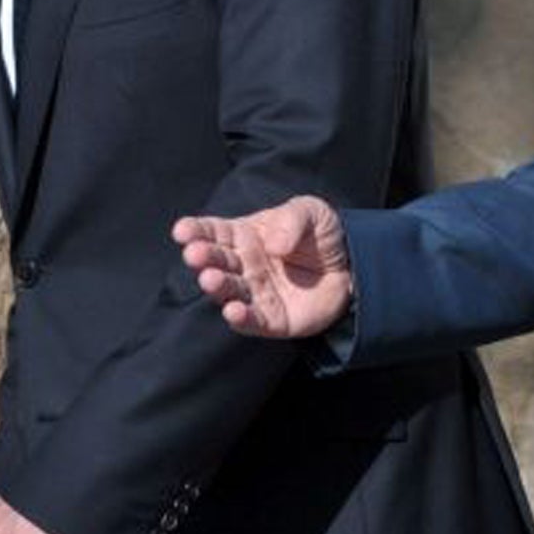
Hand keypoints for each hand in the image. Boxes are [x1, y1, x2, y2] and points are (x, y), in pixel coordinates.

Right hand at [172, 195, 352, 339]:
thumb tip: (275, 245)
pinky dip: (241, 319)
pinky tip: (233, 311)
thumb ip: (293, 219)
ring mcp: (255, 293)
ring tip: (209, 279)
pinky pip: (252, 322)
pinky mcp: (272, 320)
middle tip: (194, 254)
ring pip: (228, 292)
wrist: (351, 267)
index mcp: (243, 236)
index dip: (195, 231)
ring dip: (217, 287)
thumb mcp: (311, 212)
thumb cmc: (320, 236)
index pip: (213, 232)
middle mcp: (243, 266)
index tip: (182, 231)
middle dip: (202, 258)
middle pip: (216, 261)